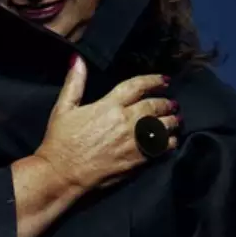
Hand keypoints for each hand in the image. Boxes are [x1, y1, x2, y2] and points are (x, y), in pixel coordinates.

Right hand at [34, 54, 179, 191]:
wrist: (63, 176)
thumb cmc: (60, 143)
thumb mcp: (63, 109)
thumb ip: (74, 83)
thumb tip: (78, 60)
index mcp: (109, 106)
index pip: (138, 86)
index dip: (154, 81)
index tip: (164, 80)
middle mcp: (126, 121)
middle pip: (155, 106)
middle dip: (166, 103)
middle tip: (171, 103)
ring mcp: (134, 142)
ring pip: (163, 127)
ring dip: (171, 121)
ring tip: (175, 120)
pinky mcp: (138, 160)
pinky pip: (162, 148)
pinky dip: (170, 142)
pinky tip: (171, 141)